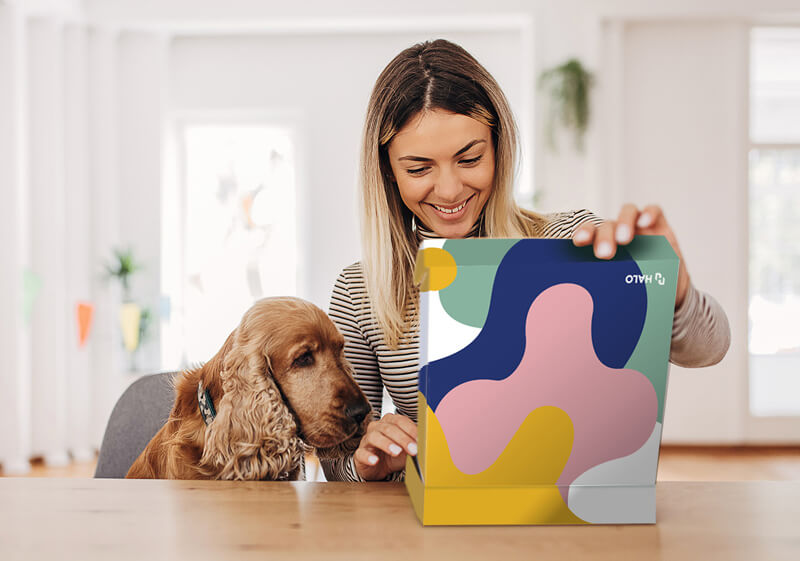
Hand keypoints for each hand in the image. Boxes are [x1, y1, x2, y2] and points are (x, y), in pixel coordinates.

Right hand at [353, 413, 416, 480]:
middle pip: (388, 428)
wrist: (379, 468)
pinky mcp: (359, 454)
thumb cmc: (393, 455)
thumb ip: (415, 444)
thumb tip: (426, 443)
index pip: (400, 421)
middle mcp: (377, 428)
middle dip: (402, 439)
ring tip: (396, 452)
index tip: (419, 440)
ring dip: (386, 443)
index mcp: (390, 423)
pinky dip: (368, 456)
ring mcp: (367, 440)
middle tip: (412, 449)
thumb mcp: (407, 449)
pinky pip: (361, 453)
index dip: (410, 430)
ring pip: (374, 437)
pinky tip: (375, 460)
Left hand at [572, 204, 690, 307]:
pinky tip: (645, 222)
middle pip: (607, 225)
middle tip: (604, 254)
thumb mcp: (619, 288)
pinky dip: (649, 213)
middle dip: (604, 237)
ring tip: (624, 239)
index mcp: (602, 245)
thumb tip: (585, 303)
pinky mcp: (660, 225)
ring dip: (624, 222)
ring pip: (628, 212)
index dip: (583, 233)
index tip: (579, 242)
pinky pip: (654, 211)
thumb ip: (604, 286)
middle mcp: (618, 233)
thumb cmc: (636, 288)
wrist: (667, 293)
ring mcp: (639, 227)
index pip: (589, 233)